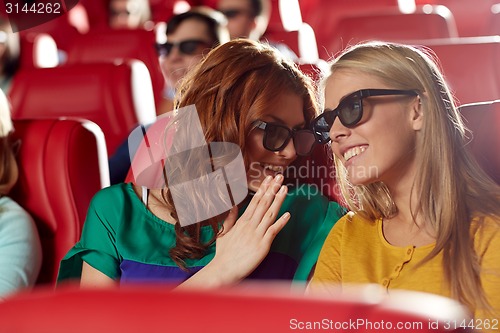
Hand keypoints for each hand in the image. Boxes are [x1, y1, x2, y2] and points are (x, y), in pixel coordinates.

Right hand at [177, 174, 289, 289]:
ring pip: (269, 213)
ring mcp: (256, 234)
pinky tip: (288, 214)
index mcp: (242, 221)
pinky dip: (281, 222)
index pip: (254, 201)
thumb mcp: (224, 232)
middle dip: (272, 189)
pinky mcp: (262, 245)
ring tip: (285, 188)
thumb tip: (234, 206)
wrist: (223, 270)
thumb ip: (230, 218)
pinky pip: (273, 231)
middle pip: (263, 203)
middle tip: (279, 176)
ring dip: (278, 200)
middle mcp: (250, 225)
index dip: (263, 189)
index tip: (269, 179)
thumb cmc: (223, 254)